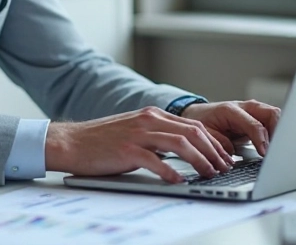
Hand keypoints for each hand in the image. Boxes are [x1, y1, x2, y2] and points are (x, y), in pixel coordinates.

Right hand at [44, 107, 233, 182]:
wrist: (71, 141)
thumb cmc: (102, 141)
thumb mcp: (135, 131)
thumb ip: (158, 136)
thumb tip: (185, 149)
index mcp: (153, 115)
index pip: (193, 125)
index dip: (214, 141)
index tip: (224, 156)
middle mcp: (148, 120)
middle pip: (193, 132)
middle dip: (213, 151)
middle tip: (224, 167)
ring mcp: (138, 134)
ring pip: (180, 144)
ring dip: (200, 160)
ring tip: (209, 173)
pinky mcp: (126, 150)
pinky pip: (155, 160)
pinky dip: (171, 172)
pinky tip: (179, 181)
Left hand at [180, 100, 281, 156]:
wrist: (197, 114)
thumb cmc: (201, 122)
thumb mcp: (204, 134)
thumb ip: (219, 143)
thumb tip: (233, 155)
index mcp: (230, 110)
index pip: (254, 124)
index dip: (261, 140)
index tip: (265, 154)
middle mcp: (245, 107)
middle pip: (271, 113)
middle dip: (279, 131)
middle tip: (278, 151)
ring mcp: (253, 111)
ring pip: (275, 116)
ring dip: (280, 132)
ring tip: (278, 150)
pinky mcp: (257, 118)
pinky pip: (272, 122)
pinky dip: (277, 133)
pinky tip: (275, 146)